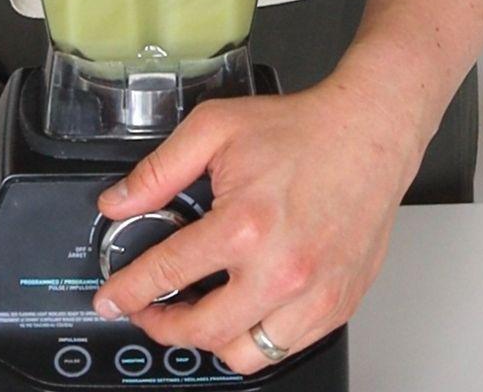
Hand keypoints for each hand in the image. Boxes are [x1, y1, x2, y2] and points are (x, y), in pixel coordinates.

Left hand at [92, 66, 428, 374]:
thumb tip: (118, 204)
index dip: (128, 291)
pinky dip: (257, 338)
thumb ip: (159, 170)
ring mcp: (315, 294)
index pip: (166, 274)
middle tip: (149, 311)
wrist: (370, 132)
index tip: (112, 299)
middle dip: (162, 326)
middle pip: (202, 330)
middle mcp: (281, 270)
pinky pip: (286, 346)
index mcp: (245, 227)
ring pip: (245, 353)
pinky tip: (244, 310)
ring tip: (197, 316)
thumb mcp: (215, 129)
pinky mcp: (339, 303)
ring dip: (211, 341)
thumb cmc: (303, 129)